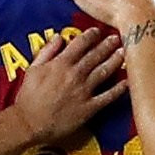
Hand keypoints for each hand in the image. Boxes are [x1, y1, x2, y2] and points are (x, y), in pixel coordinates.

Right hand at [10, 26, 126, 144]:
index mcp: (61, 64)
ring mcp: (84, 91)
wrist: (29, 123)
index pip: (80, 43)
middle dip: (107, 45)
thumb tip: (58, 37)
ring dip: (115, 61)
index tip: (97, 31)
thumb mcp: (32, 69)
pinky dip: (119, 89)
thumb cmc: (27, 98)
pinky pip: (107, 96)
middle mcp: (75, 75)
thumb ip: (46, 51)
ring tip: (123, 53)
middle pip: (96, 55)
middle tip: (117, 38)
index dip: (90, 35)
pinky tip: (126, 82)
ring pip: (104, 71)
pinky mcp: (89, 107)